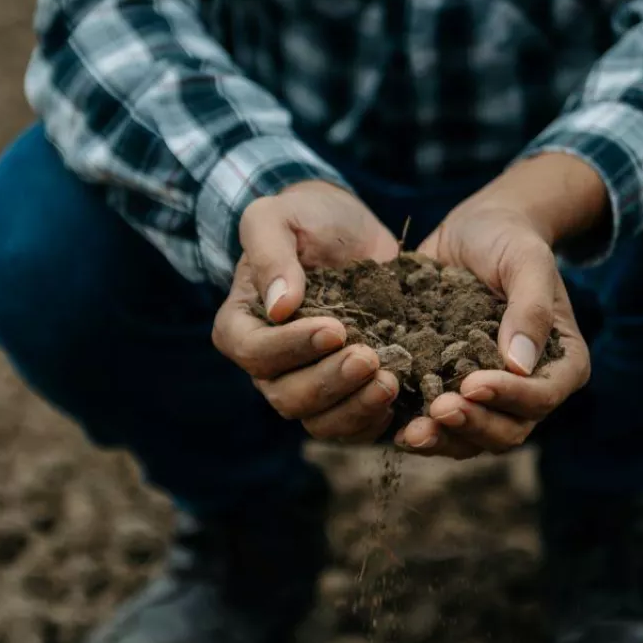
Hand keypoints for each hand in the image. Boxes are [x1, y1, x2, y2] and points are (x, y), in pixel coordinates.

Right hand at [212, 181, 401, 442]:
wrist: (351, 234)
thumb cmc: (307, 219)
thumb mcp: (279, 216)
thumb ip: (269, 252)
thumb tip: (279, 306)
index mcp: (241, 327)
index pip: (255, 353)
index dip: (292, 348)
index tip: (335, 328)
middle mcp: (270, 368)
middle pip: (288, 397)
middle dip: (329, 382)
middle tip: (368, 358)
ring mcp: (308, 386)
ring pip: (321, 422)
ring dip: (355, 408)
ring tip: (390, 381)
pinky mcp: (346, 396)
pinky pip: (354, 426)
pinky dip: (376, 419)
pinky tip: (401, 395)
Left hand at [396, 154, 601, 457]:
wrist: (472, 232)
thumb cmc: (509, 241)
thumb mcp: (525, 261)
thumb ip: (529, 308)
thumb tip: (518, 364)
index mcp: (561, 364)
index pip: (541, 397)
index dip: (508, 397)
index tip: (471, 382)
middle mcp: (527, 390)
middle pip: (507, 431)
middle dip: (472, 425)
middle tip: (437, 410)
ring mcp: (487, 397)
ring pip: (471, 439)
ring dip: (443, 439)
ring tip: (411, 431)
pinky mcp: (450, 391)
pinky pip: (438, 426)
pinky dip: (418, 428)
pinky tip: (393, 425)